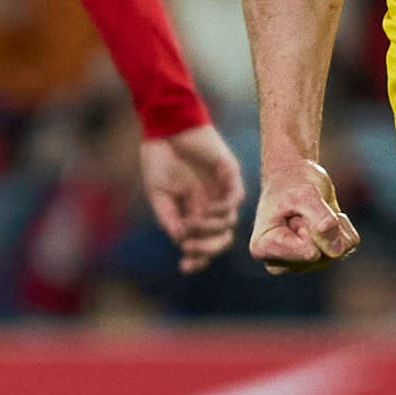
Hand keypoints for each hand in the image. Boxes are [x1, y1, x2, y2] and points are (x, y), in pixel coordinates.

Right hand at [140, 125, 246, 271]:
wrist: (164, 127)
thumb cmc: (159, 158)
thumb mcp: (159, 195)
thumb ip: (170, 218)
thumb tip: (181, 241)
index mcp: (194, 211)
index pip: (204, 242)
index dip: (197, 257)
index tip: (184, 267)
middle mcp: (211, 203)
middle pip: (222, 238)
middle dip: (208, 249)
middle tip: (191, 250)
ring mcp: (222, 189)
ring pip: (229, 222)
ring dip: (211, 229)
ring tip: (193, 223)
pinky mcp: (229, 172)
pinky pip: (235, 197)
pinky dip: (223, 209)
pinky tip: (207, 210)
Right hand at [249, 154, 361, 272]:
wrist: (295, 174)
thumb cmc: (292, 183)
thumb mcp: (305, 193)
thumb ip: (320, 219)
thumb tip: (337, 251)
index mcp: (264, 248)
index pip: (308, 252)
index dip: (311, 227)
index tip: (293, 211)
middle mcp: (280, 262)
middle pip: (321, 256)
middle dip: (321, 227)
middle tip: (303, 210)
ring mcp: (301, 263)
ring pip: (336, 252)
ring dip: (333, 225)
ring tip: (312, 211)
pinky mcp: (320, 258)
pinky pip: (348, 245)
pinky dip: (343, 226)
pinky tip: (325, 216)